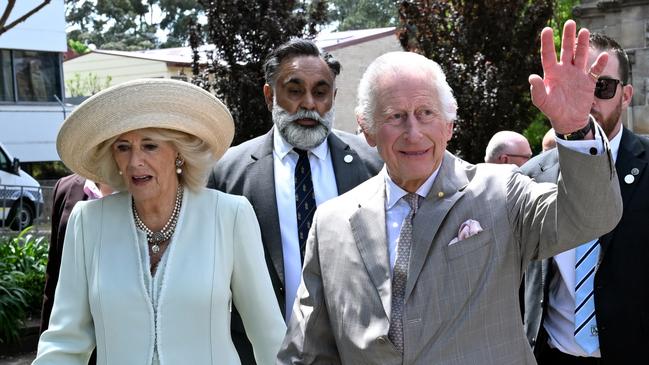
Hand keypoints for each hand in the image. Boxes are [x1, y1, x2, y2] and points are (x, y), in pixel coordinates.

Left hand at [529, 20, 607, 134]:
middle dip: (568, 37)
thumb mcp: (542, 101)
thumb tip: (531, 77)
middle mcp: (564, 71)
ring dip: (583, 44)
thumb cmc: (552, 110)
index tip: (547, 29)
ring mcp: (577, 75)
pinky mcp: (588, 82)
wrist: (568, 120)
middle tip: (570, 22)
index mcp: (551, 73)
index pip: (548, 54)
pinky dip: (599, 64)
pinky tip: (603, 56)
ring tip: (584, 31)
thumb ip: (536, 90)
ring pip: (580, 56)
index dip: (547, 42)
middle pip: (566, 50)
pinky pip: (594, 71)